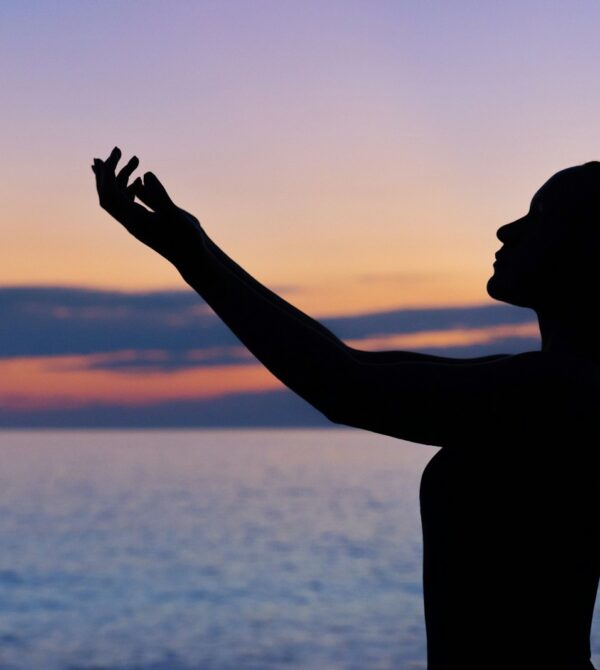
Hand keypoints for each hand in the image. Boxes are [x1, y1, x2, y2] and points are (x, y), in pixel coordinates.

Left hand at [92, 146, 205, 265]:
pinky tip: (139, 179)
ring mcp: (138, 222)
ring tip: (135, 159)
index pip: (109, 194)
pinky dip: (130, 187)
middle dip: (108, 171)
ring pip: (120, 197)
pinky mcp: (146, 222)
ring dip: (122, 176)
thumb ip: (160, 195)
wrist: (193, 257)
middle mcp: (131, 221)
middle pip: (107, 195)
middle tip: (116, 150)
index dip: (108, 172)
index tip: (117, 153)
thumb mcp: (174, 214)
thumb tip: (145, 174)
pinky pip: (130, 203)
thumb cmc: (186, 239)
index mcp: (134, 220)